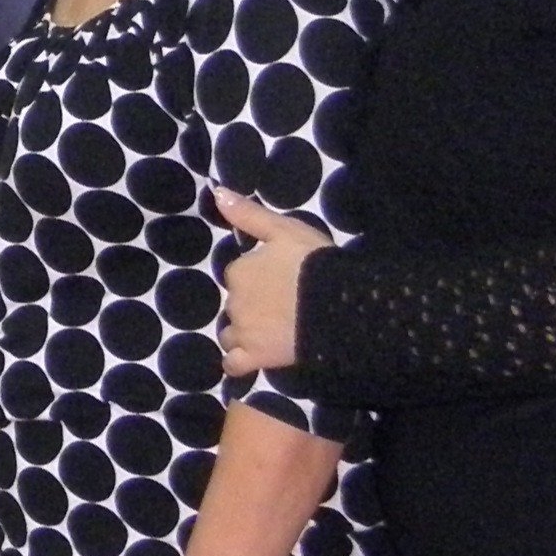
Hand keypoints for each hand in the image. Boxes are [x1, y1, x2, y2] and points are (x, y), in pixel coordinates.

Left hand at [215, 191, 328, 375]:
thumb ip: (248, 214)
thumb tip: (216, 192)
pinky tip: (253, 357)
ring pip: (230, 333)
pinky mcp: (255, 357)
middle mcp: (233, 301)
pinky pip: (233, 363)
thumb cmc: (315, 264)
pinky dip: (239, 361)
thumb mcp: (285, 229)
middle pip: (236, 304)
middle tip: (282, 306)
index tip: (280, 280)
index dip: (257, 278)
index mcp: (238, 271)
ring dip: (243, 332)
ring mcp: (242, 331)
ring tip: (272, 331)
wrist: (339, 306)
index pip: (238, 275)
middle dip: (251, 305)